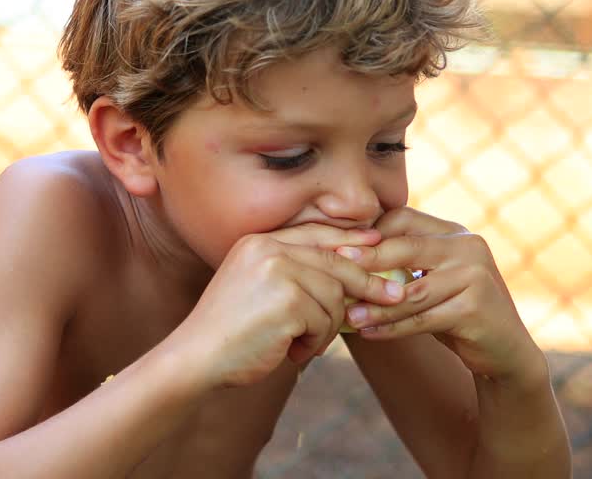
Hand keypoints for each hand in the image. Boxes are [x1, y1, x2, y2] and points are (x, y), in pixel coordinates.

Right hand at [167, 225, 406, 389]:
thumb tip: (349, 268)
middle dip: (368, 282)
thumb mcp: (257, 288)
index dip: (350, 239)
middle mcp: (268, 249)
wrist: (196, 357)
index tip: (376, 245)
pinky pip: (325, 321)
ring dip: (326, 328)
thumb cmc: (229, 331)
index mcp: (258, 241)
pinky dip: (315, 343)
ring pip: (335, 296)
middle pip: (336, 261)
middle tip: (394, 296)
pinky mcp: (287, 300)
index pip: (316, 233)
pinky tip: (290, 351)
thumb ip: (293, 272)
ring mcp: (278, 271)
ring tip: (300, 343)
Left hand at [335, 208, 542, 382]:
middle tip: (335, 268)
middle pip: (406, 247)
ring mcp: (475, 275)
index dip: (370, 232)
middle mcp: (468, 246)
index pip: (404, 219)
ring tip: (347, 314)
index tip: (338, 247)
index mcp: (455, 233)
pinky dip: (393, 328)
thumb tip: (346, 256)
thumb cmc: (457, 314)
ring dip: (376, 304)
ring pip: (412, 290)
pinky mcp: (476, 307)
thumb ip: (404, 264)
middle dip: (367, 259)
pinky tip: (368, 333)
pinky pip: (423, 318)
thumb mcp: (433, 281)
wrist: (505, 353)